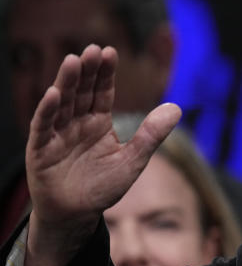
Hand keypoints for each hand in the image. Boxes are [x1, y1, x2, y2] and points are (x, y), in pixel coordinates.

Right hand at [22, 44, 180, 265]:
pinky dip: (48, 111)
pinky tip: (53, 94)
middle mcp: (76, 124)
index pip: (101, 92)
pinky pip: (43, 127)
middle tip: (92, 50)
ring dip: (66, 83)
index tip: (109, 51)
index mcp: (97, 123)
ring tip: (73, 61)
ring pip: (61, 104)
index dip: (104, 73)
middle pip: (81, 92)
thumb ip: (151, 135)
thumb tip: (176, 108)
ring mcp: (56, 135)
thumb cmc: (103, 187)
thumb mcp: (133, 161)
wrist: (76, 215)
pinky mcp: (41, 150)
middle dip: (86, 71)